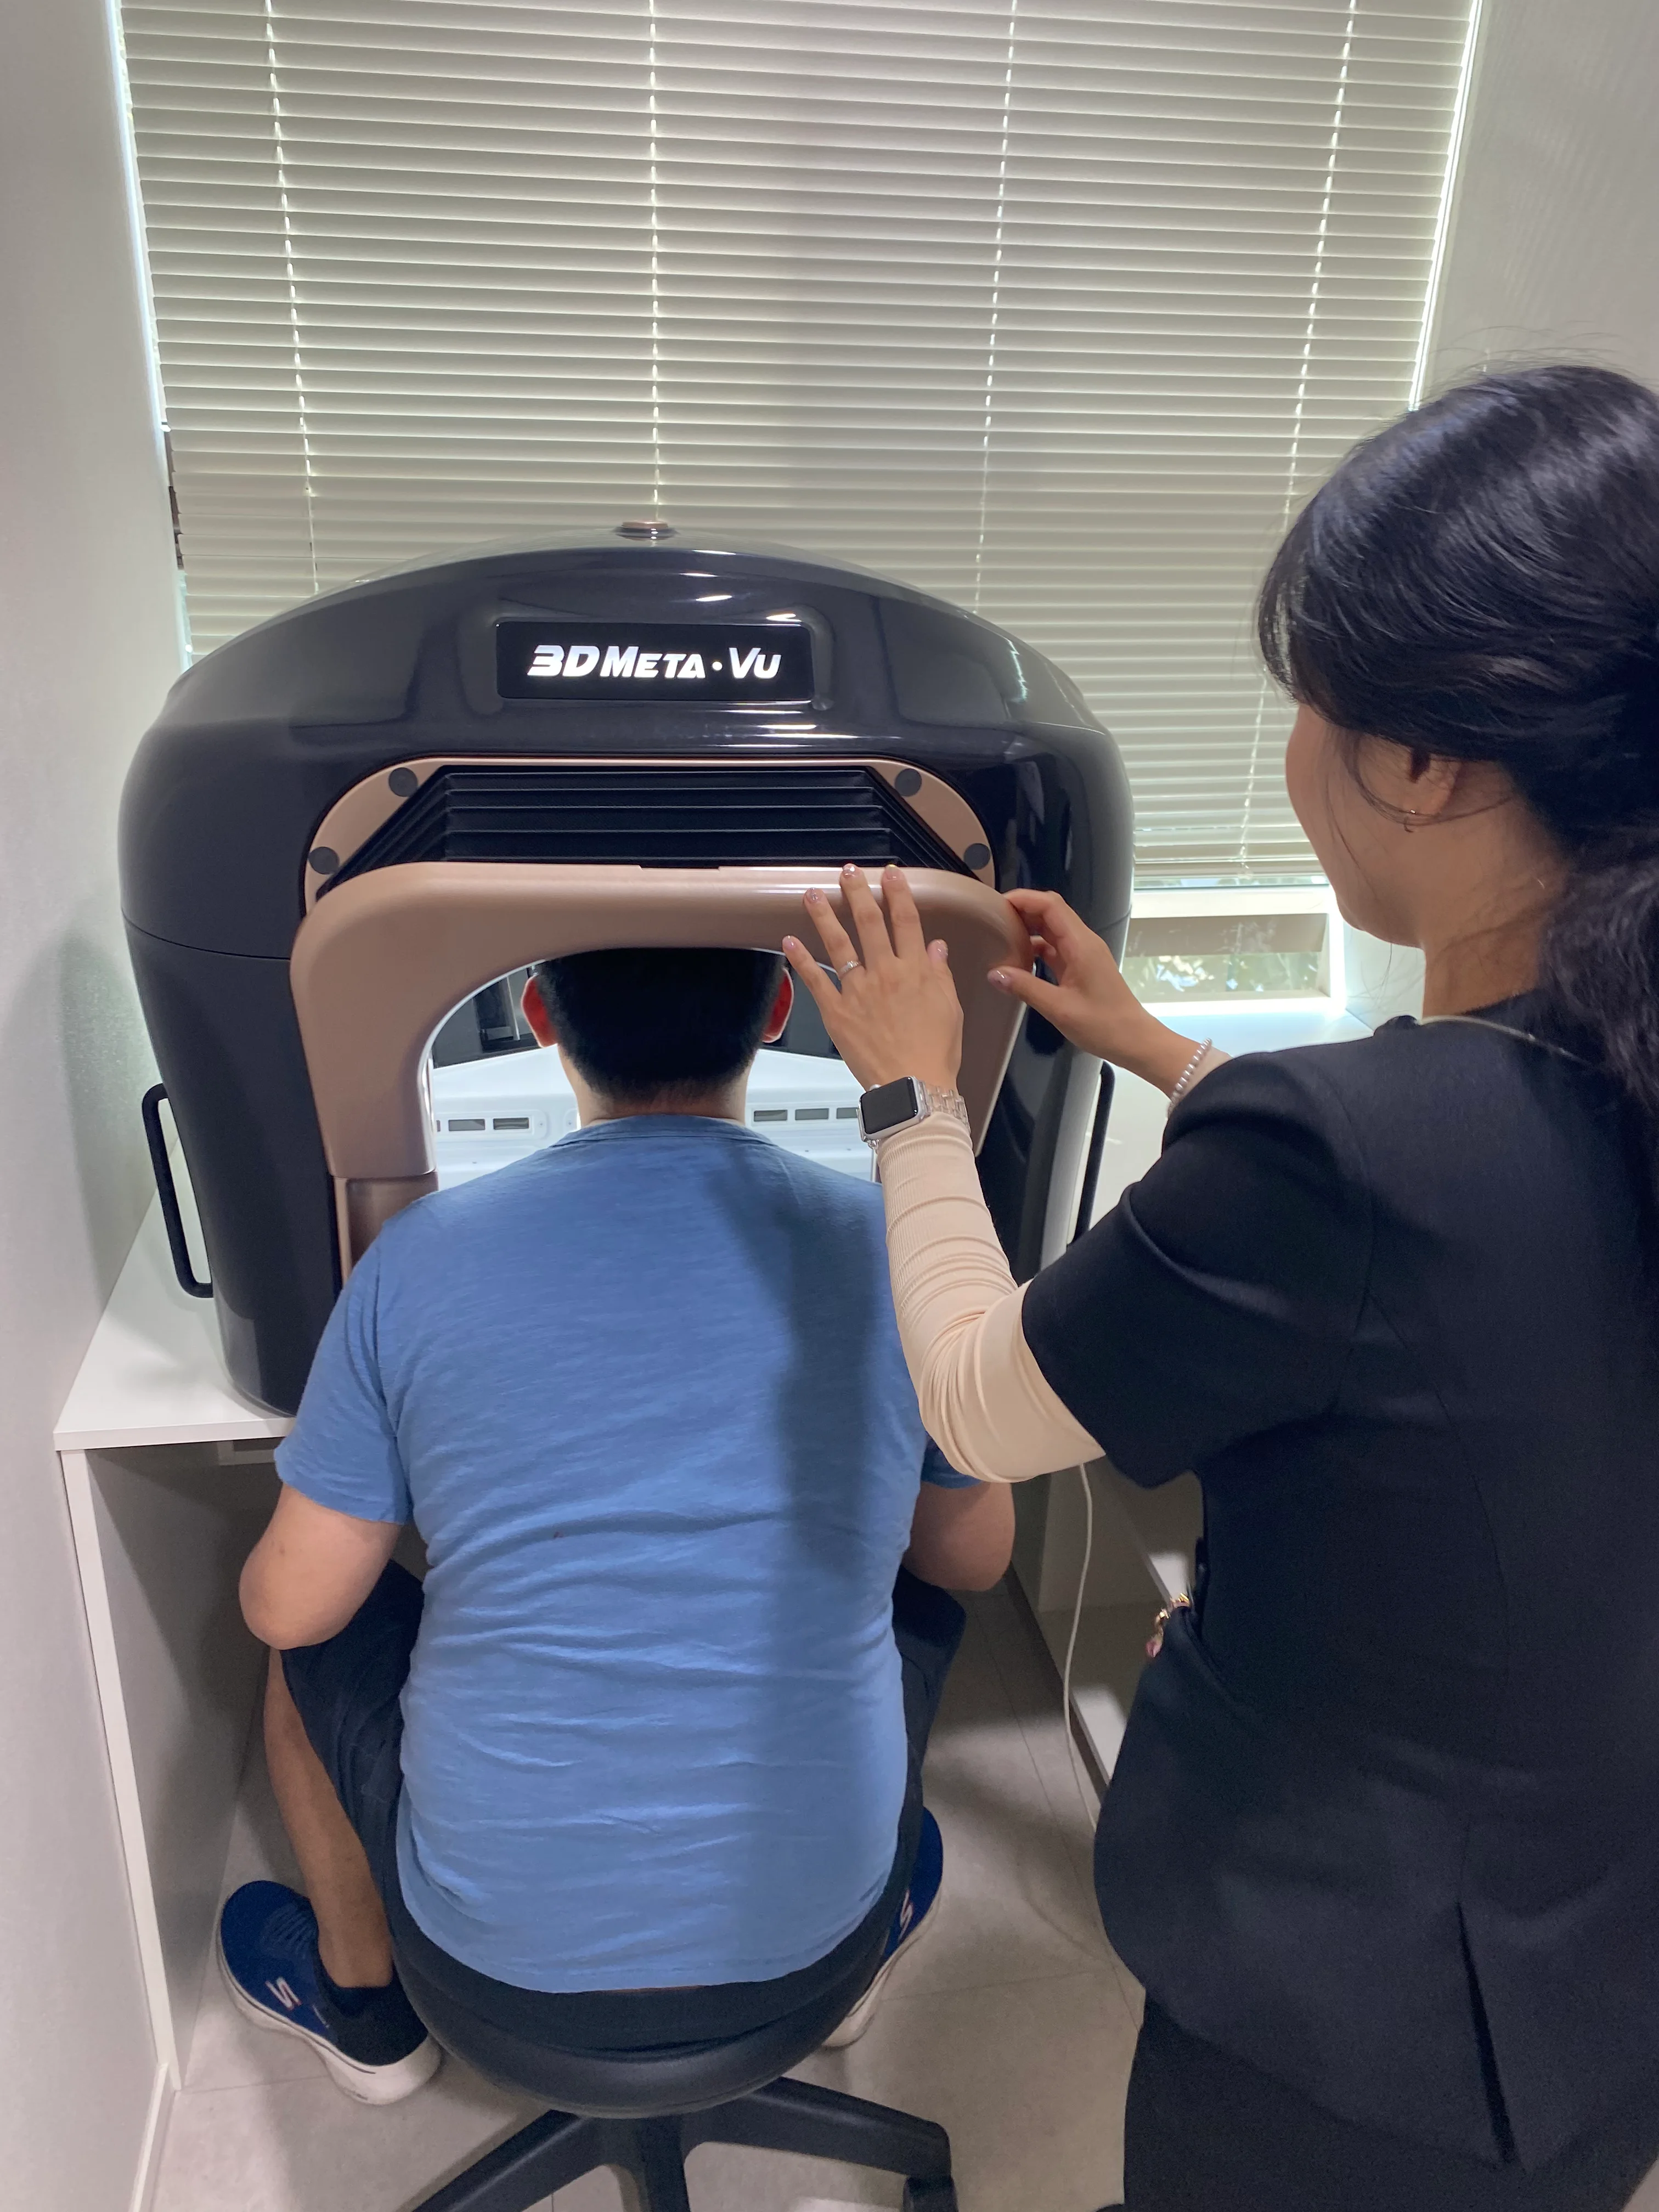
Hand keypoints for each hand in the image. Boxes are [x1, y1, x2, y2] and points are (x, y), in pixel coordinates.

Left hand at [783, 866, 964, 1092]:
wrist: (915, 1086)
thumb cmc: (935, 1053)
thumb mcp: (950, 1008)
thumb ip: (939, 974)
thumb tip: (936, 946)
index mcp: (916, 971)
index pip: (906, 922)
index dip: (898, 894)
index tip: (890, 874)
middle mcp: (886, 974)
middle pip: (870, 923)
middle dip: (857, 893)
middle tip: (847, 871)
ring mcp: (859, 992)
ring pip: (839, 945)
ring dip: (824, 916)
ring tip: (812, 894)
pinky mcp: (838, 1013)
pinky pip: (816, 981)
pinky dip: (802, 961)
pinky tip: (790, 941)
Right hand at [992, 889, 1206, 1093]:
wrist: (1134, 1040)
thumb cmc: (1102, 1025)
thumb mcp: (1059, 1008)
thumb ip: (1025, 988)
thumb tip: (994, 974)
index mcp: (1081, 944)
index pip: (1050, 905)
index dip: (1023, 899)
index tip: (997, 905)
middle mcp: (1083, 942)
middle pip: (1051, 912)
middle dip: (1022, 910)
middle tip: (992, 920)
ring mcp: (1083, 954)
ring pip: (1052, 929)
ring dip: (1028, 928)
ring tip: (999, 936)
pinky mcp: (1081, 966)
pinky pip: (1056, 947)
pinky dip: (1036, 947)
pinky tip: (1018, 959)